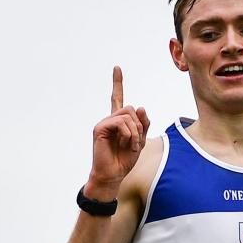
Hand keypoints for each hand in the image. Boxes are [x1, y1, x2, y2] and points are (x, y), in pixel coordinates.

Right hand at [85, 66, 149, 200]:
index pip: (117, 98)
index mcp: (118, 121)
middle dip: (139, 125)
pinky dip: (128, 134)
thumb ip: (143, 124)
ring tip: (131, 145)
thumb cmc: (125, 160)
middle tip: (137, 141)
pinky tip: (126, 143)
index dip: (117, 83)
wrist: (113, 174)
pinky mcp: (100, 128)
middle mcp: (110, 119)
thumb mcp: (140, 140)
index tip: (117, 68)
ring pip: (127, 115)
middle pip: (130, 108)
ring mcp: (104, 123)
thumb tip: (140, 107)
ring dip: (135, 132)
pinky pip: (120, 122)